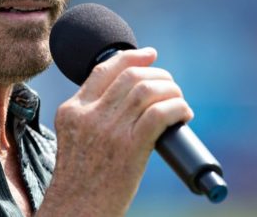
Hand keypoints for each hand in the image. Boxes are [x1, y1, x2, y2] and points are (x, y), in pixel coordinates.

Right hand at [38, 48, 193, 216]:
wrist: (76, 210)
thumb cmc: (80, 182)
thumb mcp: (74, 140)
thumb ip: (91, 118)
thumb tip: (129, 103)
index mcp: (72, 111)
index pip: (103, 70)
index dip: (130, 57)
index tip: (149, 55)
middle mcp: (89, 115)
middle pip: (130, 76)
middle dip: (157, 74)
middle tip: (170, 85)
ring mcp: (108, 130)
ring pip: (146, 91)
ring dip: (170, 91)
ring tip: (179, 101)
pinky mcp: (129, 148)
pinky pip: (159, 114)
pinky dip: (176, 108)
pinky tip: (183, 114)